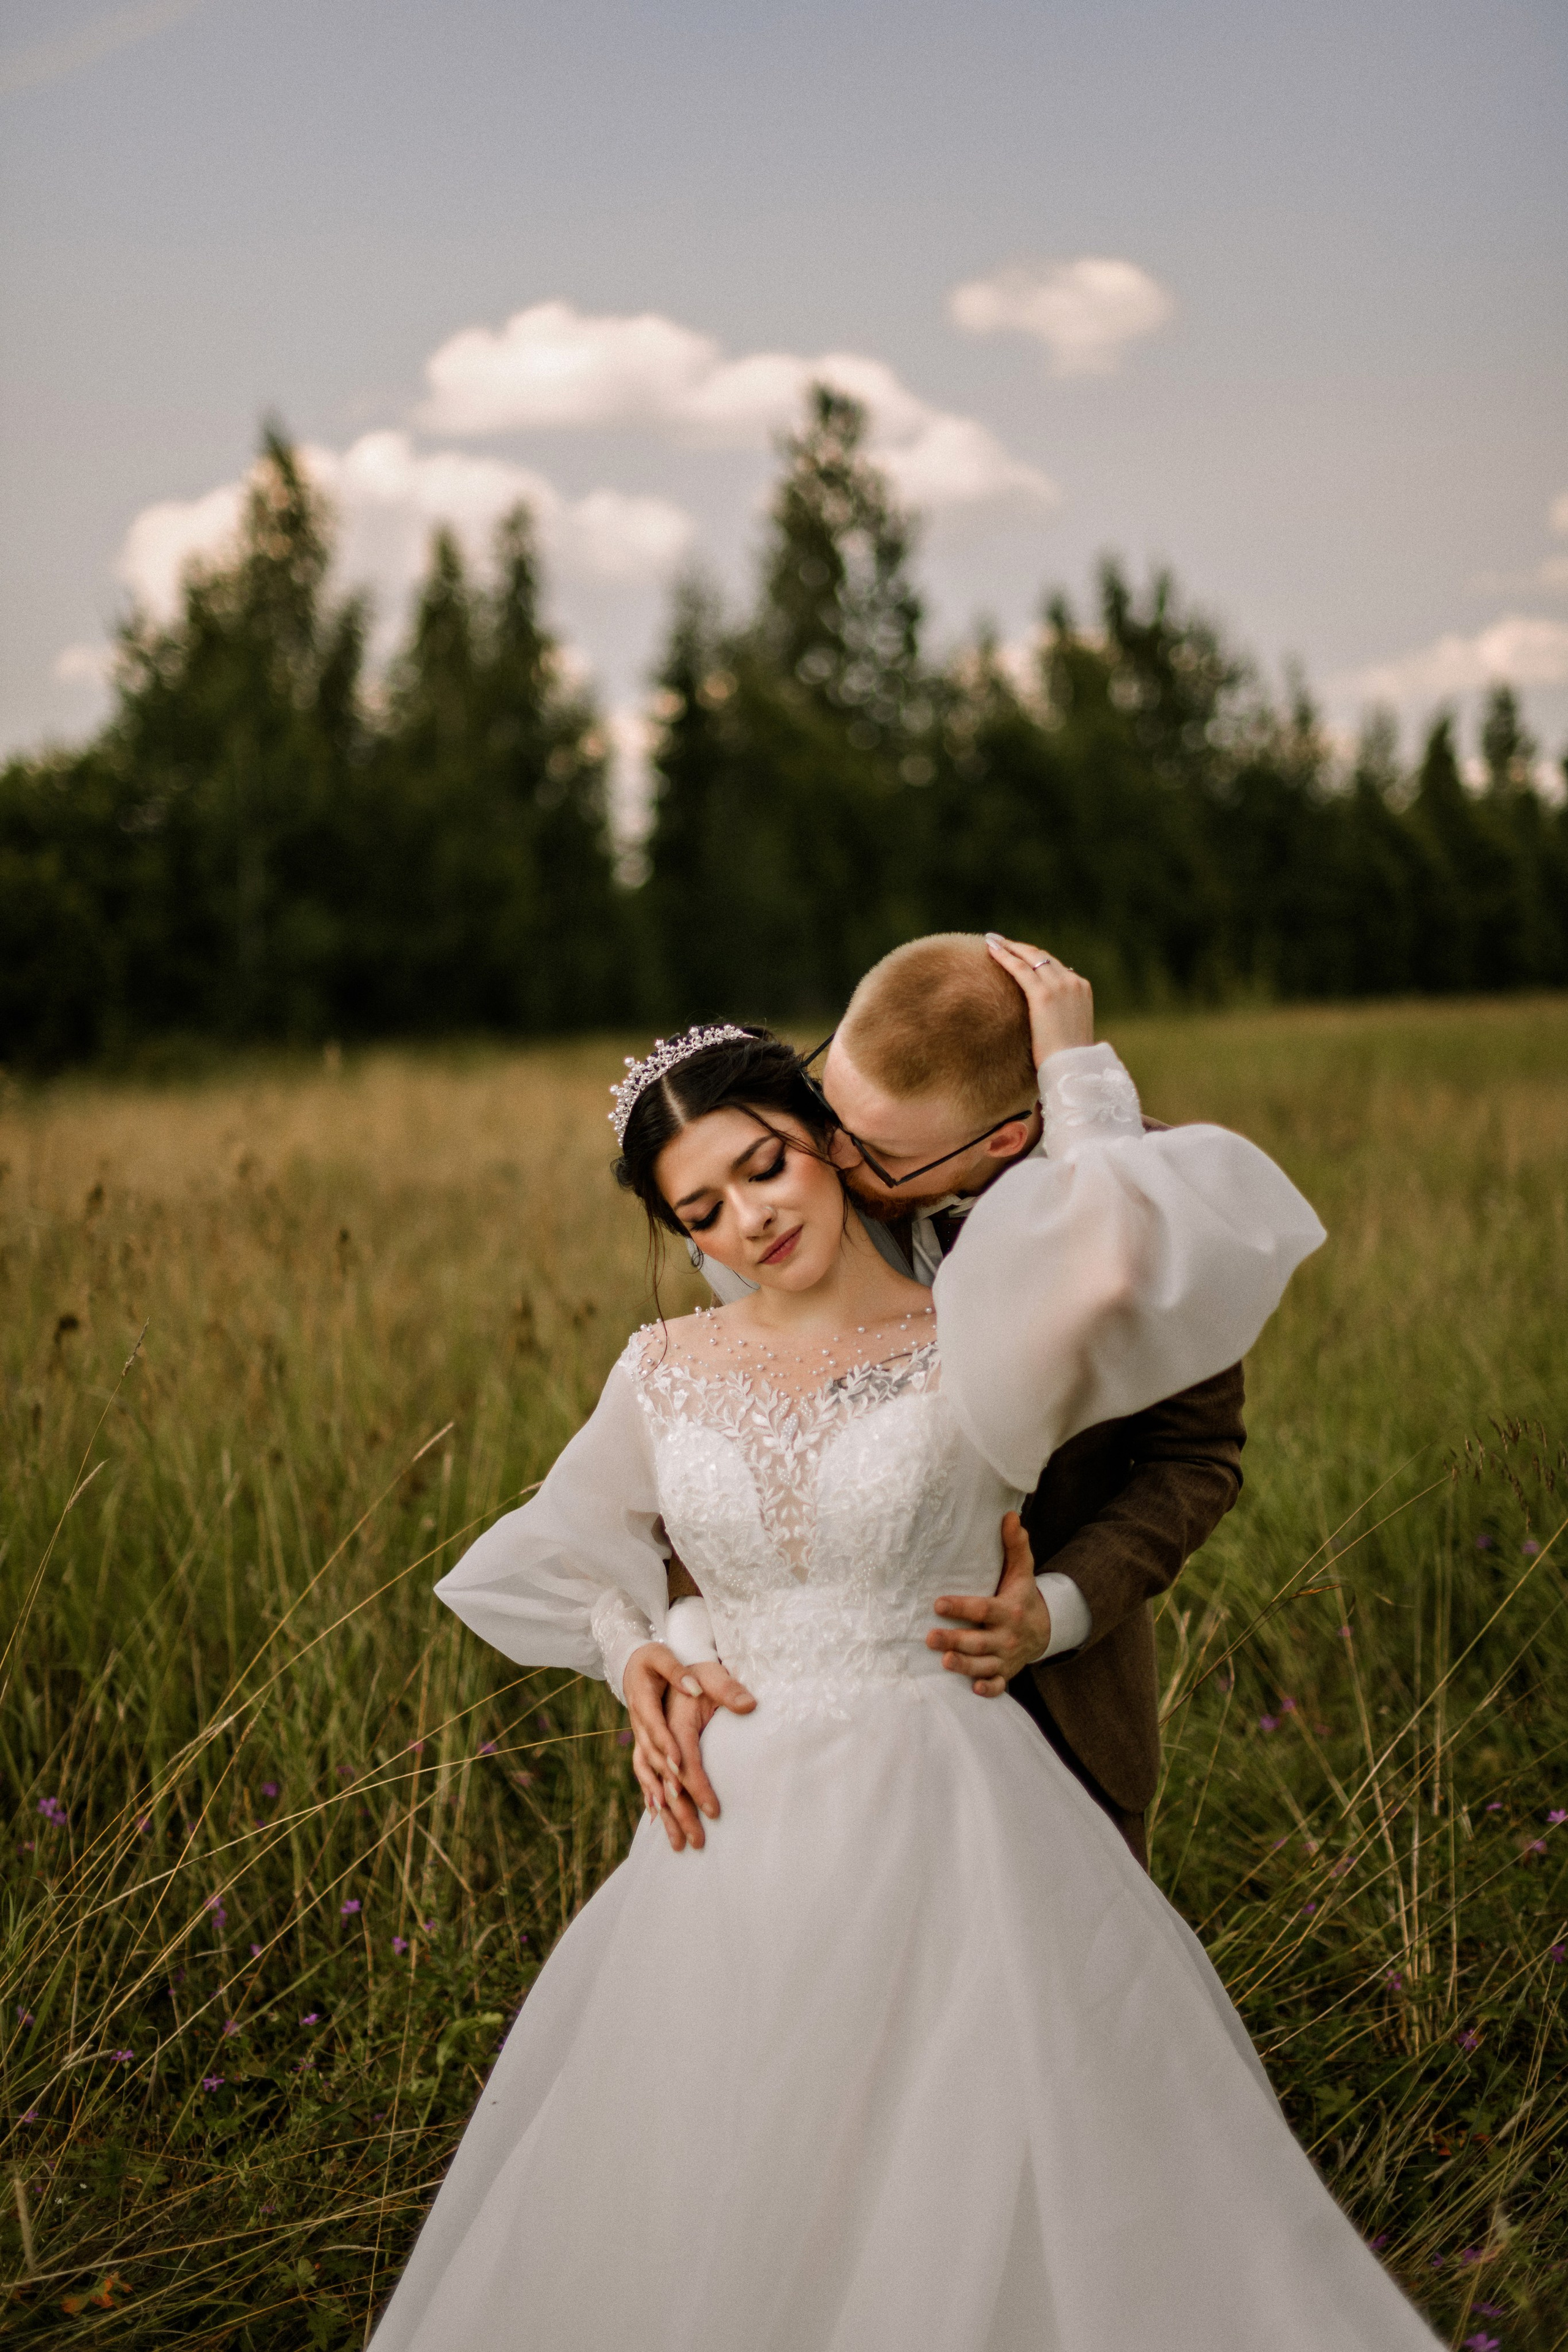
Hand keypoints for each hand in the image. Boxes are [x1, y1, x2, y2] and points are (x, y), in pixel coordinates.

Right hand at [623, 1645, 754, 1852]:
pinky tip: (658, 1820)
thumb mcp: (708, 1671)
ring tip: (679, 1846)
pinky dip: (652, 1800)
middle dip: (682, 1812)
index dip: (697, 1784)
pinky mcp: (645, 1747)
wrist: (654, 1661)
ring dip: (666, 1815)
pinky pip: (646, 1779)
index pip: (685, 1759)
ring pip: (653, 1785)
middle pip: (666, 1781)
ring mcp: (645, 1743)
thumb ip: (726, 1686)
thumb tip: (749, 1705)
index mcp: (668, 1718)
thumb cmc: (688, 1668)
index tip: (713, 1810)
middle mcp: (651, 1734)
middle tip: (699, 1841)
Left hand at [927, 1513, 1050, 1696]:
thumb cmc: (1021, 1596)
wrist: (1045, 1629)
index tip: (938, 1603)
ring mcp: (1006, 1658)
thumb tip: (1009, 1516)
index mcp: (1009, 1610)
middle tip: (929, 1638)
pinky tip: (974, 1689)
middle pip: (979, 1640)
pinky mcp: (1006, 1673)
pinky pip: (999, 1685)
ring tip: (945, 1661)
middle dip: (955, 1640)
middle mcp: (1007, 1636)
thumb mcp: (1022, 1572)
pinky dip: (989, 1689)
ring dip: (965, 1665)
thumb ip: (1015, 1546)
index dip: (961, 1607)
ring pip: (984, 1664)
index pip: (982, 1608)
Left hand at [984, 933, 1093, 1066]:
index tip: (1018, 952)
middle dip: (1020, 947)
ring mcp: (1060, 986)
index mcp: (1082, 988)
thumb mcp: (1070, 1028)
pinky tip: (991, 950)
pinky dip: (1004, 956)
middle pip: (1042, 957)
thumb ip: (1061, 1012)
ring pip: (1030, 958)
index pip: (1054, 966)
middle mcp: (1073, 982)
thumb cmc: (1068, 1057)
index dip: (1033, 957)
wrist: (1073, 1067)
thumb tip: (1046, 1012)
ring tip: (991, 941)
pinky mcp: (1043, 994)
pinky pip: (1020, 969)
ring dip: (1009, 947)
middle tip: (1000, 940)